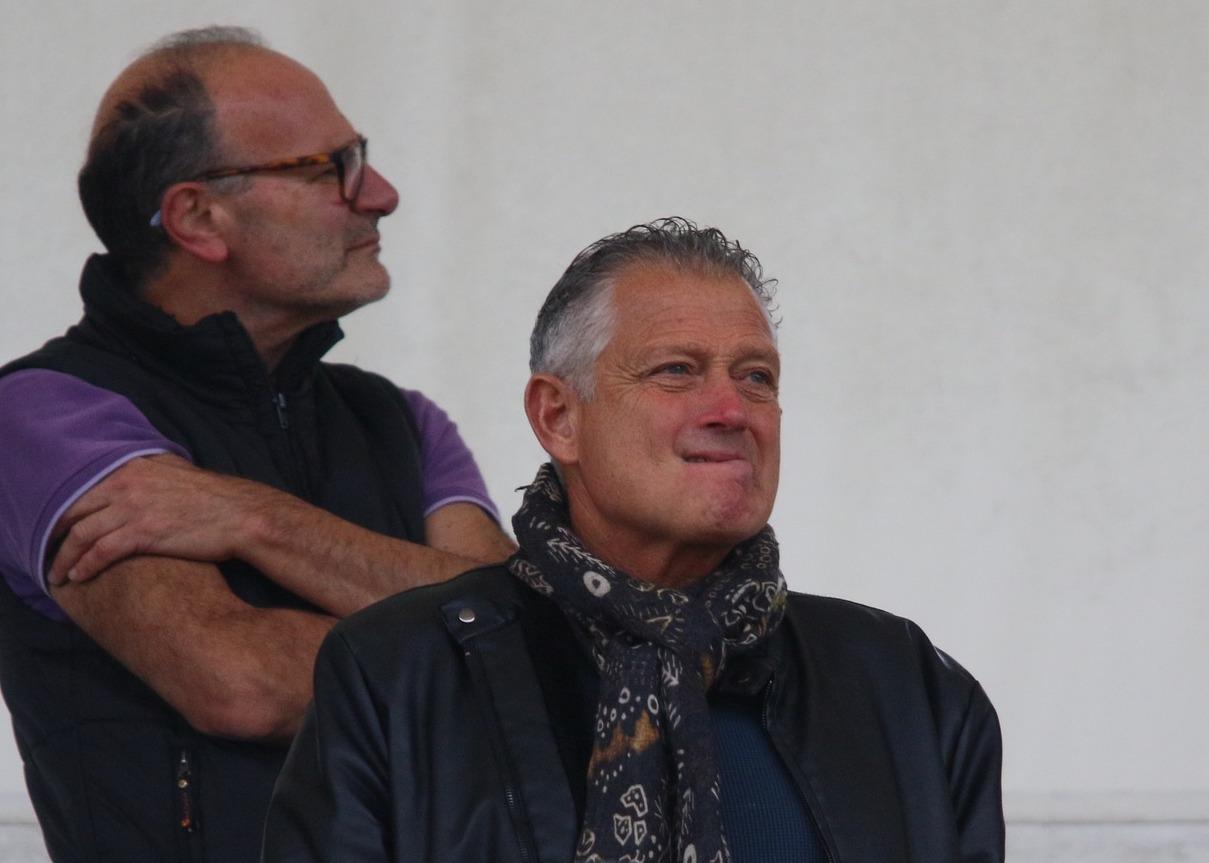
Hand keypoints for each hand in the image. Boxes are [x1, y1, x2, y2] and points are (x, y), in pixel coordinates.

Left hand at [48, 454, 284, 585]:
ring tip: (58, 574)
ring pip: (82, 535)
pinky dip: (84, 566)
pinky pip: (100, 552)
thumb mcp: (179, 474)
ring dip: (65, 557)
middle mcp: (127, 484)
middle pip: (75, 511)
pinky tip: (79, 577)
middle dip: (56, 535)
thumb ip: (153, 473)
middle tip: (49, 553)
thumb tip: (142, 475)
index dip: (66, 510)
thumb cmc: (216, 499)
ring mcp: (133, 508)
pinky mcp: (143, 533)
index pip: (84, 488)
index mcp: (134, 468)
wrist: (241, 515)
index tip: (59, 528)